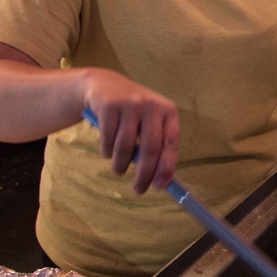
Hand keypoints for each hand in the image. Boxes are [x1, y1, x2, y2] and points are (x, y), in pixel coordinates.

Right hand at [82, 70, 179, 194]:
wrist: (105, 85)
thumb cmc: (133, 112)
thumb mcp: (150, 121)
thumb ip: (156, 144)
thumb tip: (160, 180)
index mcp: (168, 111)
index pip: (171, 142)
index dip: (167, 166)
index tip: (160, 186)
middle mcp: (152, 105)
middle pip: (150, 148)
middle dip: (144, 174)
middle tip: (138, 190)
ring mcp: (130, 104)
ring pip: (125, 147)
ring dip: (121, 165)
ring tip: (119, 170)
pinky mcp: (109, 105)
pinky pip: (107, 140)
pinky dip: (106, 152)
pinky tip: (107, 152)